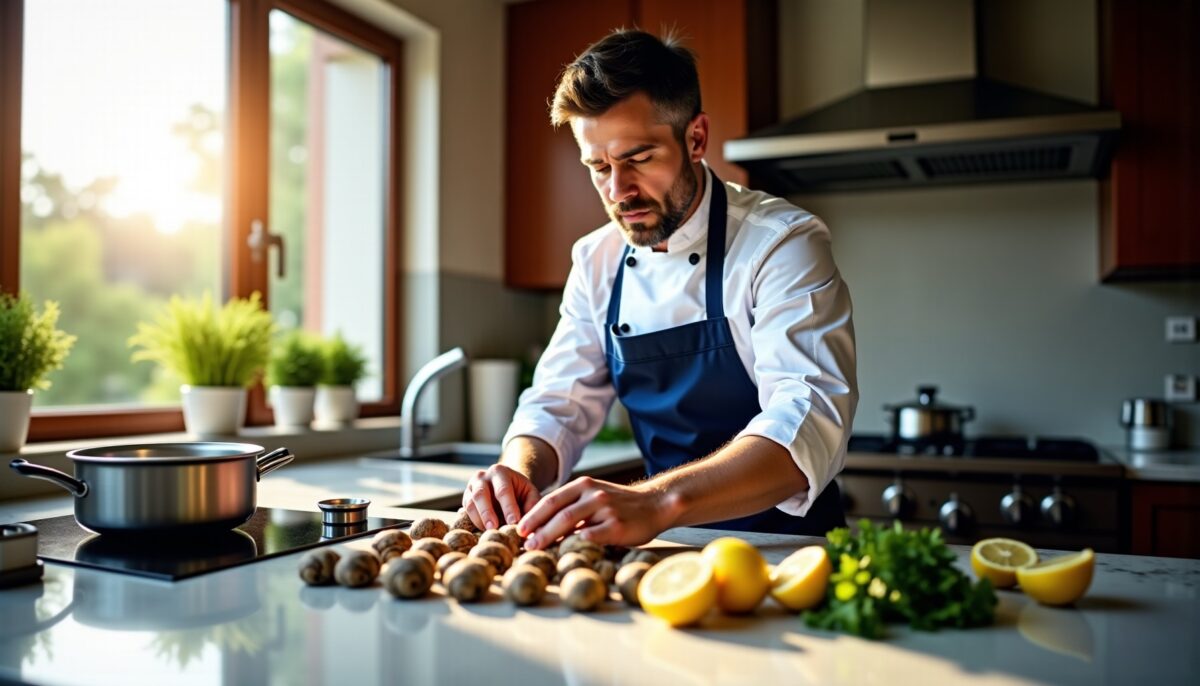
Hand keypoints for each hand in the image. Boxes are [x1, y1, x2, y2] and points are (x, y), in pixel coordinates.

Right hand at [462, 464, 540, 529]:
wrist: (505, 485)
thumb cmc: (520, 491)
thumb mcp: (530, 493)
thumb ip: (532, 505)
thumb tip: (532, 525)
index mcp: (500, 471)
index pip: (503, 490)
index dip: (508, 507)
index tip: (514, 522)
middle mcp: (482, 476)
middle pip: (481, 495)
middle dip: (487, 513)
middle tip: (495, 528)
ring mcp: (471, 487)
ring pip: (470, 504)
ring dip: (479, 520)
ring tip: (489, 532)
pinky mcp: (465, 499)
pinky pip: (466, 511)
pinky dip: (473, 522)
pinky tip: (483, 531)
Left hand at [517, 476, 675, 549]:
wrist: (655, 504)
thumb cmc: (620, 505)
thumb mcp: (595, 497)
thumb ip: (574, 507)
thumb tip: (544, 528)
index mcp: (584, 485)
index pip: (551, 500)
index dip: (533, 515)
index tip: (519, 529)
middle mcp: (592, 493)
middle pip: (557, 511)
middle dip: (536, 528)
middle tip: (523, 543)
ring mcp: (605, 508)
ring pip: (569, 522)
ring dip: (548, 536)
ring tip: (536, 548)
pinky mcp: (616, 525)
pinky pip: (591, 536)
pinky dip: (574, 544)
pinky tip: (563, 553)